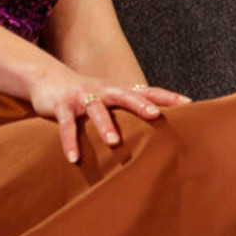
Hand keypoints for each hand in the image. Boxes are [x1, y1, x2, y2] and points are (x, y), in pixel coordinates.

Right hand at [27, 63, 190, 163]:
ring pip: (96, 109)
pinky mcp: (62, 106)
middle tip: (156, 116)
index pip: (147, 91)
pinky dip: (69, 141)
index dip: (167, 97)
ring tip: (114, 142)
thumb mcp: (109, 98)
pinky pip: (66, 125)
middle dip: (140, 105)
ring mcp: (82, 97)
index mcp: (118, 90)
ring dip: (105, 126)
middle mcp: (103, 91)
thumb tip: (158, 126)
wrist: (47, 77)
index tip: (189, 104)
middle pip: (125, 95)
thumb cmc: (86, 94)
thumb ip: (130, 110)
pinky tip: (74, 158)